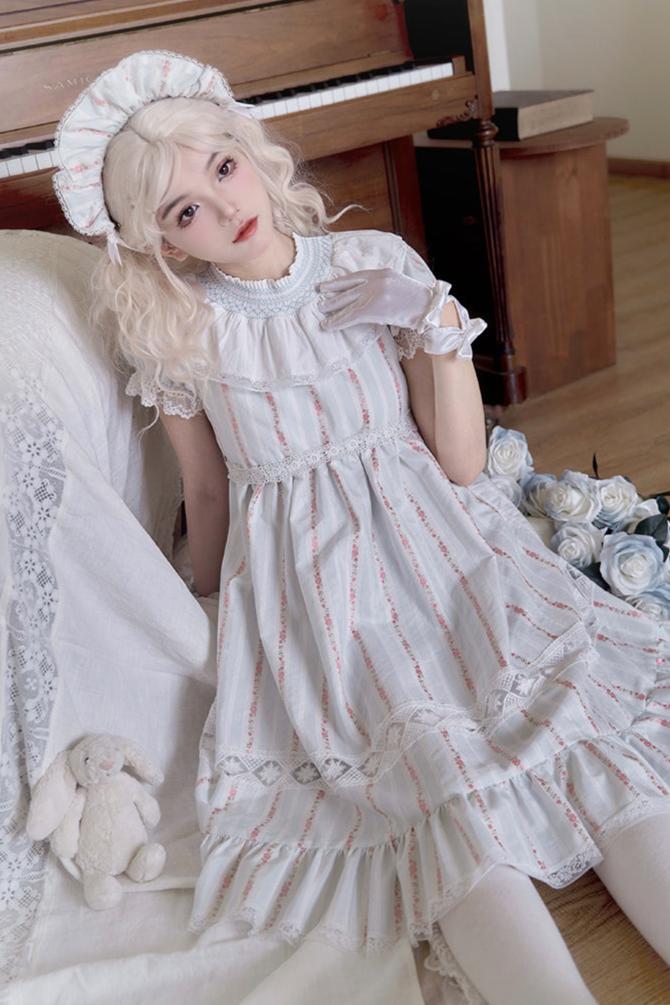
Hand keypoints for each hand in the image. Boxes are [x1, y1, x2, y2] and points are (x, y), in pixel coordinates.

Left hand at [317, 267, 436, 331]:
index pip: (356, 276)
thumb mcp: (398, 284)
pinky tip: (330, 325)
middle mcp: (376, 280)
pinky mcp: (373, 308)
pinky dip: (339, 321)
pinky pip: (351, 315)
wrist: (428, 308)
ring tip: (321, 312)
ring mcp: (374, 294)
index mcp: (382, 273)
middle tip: (319, 295)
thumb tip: (367, 294)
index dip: (340, 281)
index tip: (329, 284)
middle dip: (333, 292)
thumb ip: (382, 286)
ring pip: (348, 302)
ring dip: (333, 309)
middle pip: (349, 288)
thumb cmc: (416, 300)